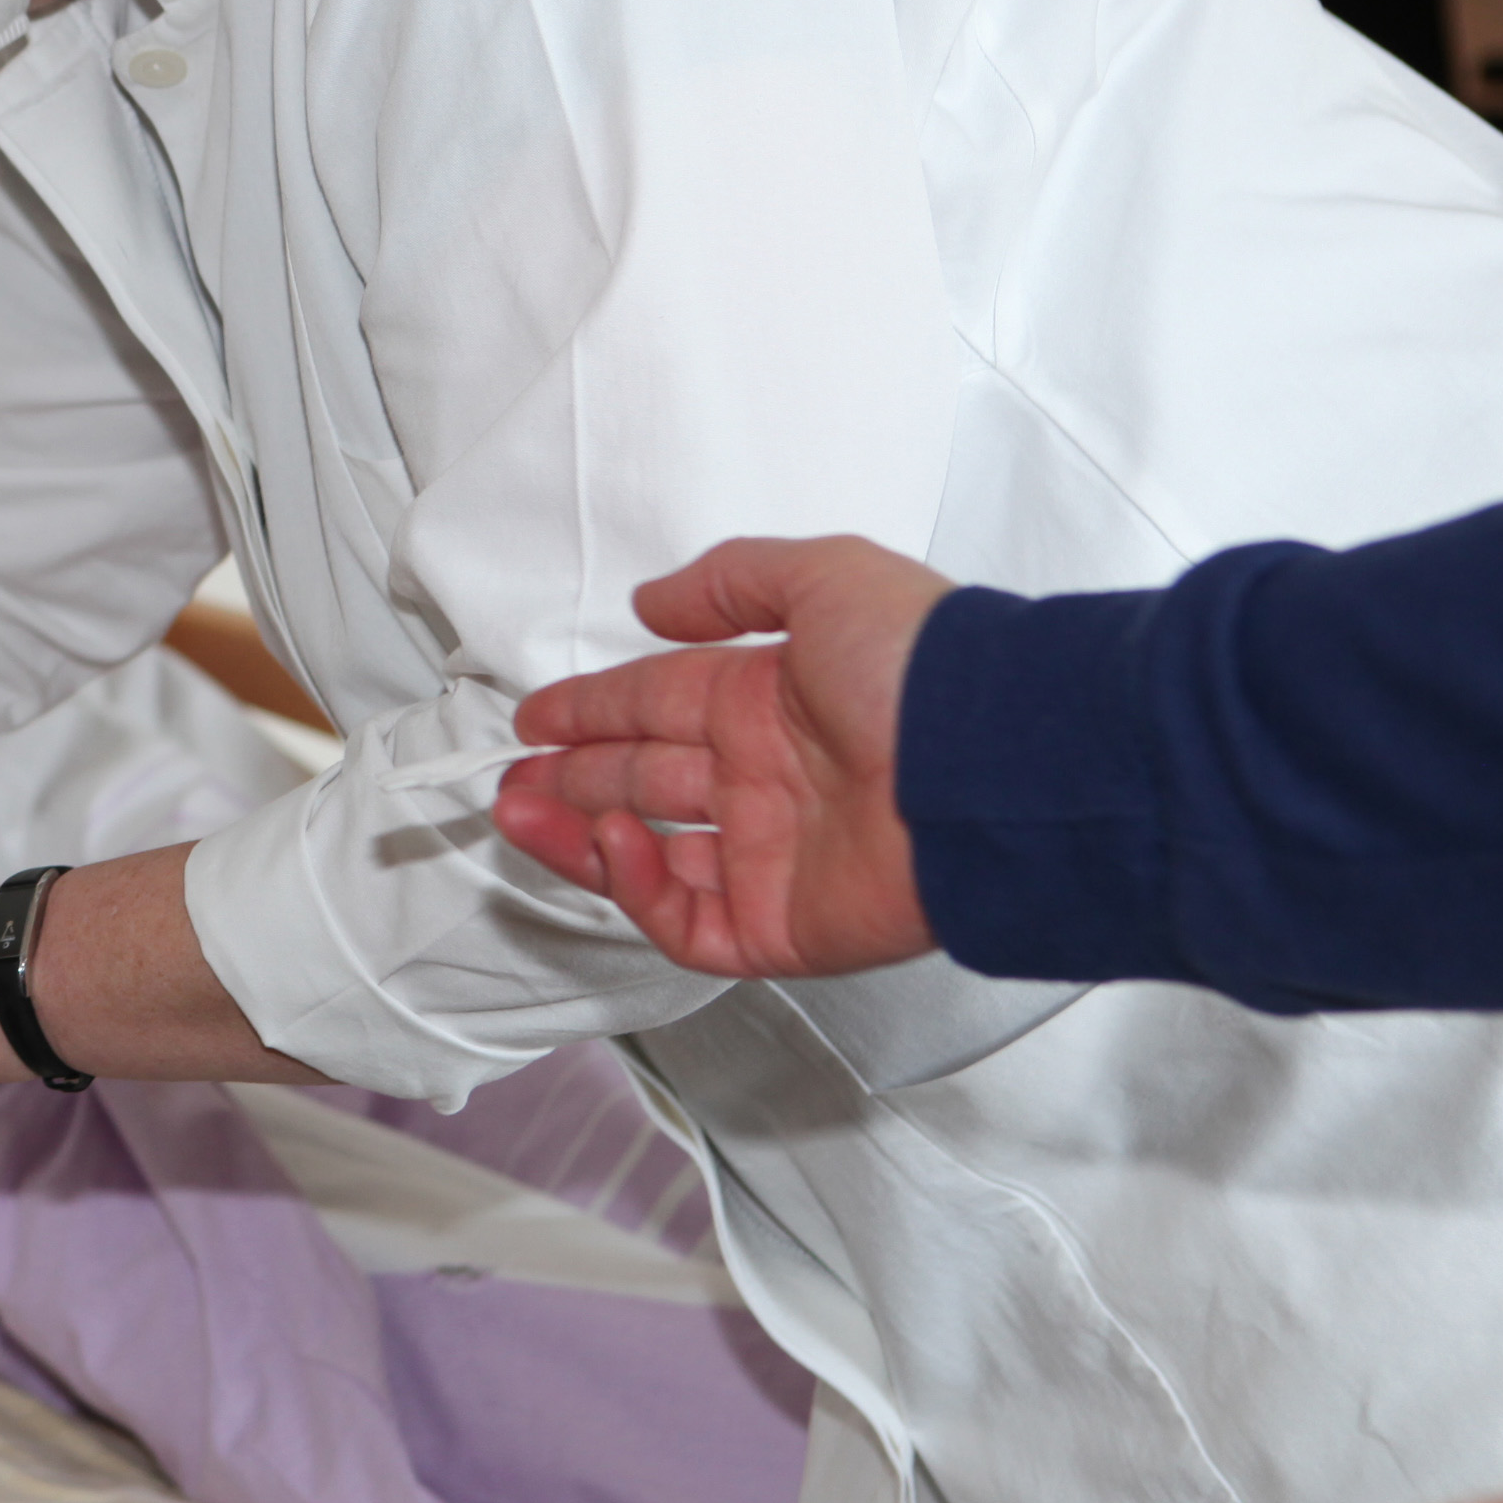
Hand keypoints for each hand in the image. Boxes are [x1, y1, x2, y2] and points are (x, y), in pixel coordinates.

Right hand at [493, 534, 951, 979]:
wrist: (991, 767)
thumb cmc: (921, 667)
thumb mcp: (824, 576)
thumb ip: (730, 581)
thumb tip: (652, 604)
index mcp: (770, 703)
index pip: (657, 706)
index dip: (590, 711)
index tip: (533, 718)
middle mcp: (766, 779)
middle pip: (642, 781)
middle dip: (569, 777)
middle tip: (510, 777)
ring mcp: (772, 856)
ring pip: (650, 858)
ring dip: (579, 836)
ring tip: (524, 811)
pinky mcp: (782, 926)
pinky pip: (687, 920)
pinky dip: (637, 890)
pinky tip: (613, 843)